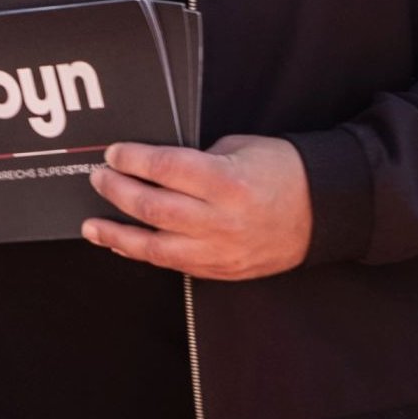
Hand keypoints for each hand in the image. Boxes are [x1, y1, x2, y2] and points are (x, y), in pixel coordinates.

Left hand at [82, 134, 311, 280]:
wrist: (325, 212)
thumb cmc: (283, 172)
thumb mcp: (240, 149)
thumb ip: (197, 159)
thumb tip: (153, 164)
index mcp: (227, 182)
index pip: (165, 168)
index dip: (132, 159)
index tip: (113, 153)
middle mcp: (222, 220)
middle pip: (153, 207)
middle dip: (118, 191)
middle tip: (98, 179)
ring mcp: (221, 250)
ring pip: (156, 247)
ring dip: (118, 235)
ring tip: (92, 226)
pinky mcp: (222, 269)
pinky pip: (174, 265)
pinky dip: (144, 254)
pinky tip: (123, 245)